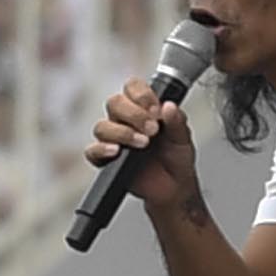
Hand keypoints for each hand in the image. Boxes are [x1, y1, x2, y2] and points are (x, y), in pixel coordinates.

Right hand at [77, 73, 203, 226]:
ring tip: (143, 143)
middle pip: (114, 103)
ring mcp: (114, 139)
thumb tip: (169, 106)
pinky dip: (102, 149)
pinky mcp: (105, 159)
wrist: (174, 187)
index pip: (132, 87)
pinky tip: (117, 151)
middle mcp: (125, 120)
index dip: (142, 94)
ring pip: (102, 126)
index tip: (156, 110)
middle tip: (153, 129)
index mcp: (143, 108)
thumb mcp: (183, 138)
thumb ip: (177, 121)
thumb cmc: (177, 159)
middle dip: (134, 114)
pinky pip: (92, 151)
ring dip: (122, 132)